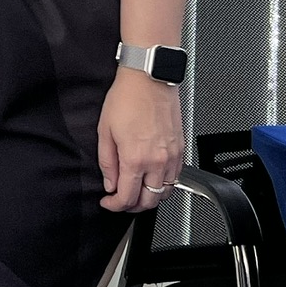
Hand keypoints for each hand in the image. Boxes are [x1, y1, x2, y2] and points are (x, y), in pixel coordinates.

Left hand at [97, 68, 182, 213]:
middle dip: (132, 206)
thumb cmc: (127, 98)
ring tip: (137, 192)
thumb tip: (110, 183)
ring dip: (150, 198)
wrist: (149, 79)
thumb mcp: (105, 131)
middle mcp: (157, 161)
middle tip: (121, 200)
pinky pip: (175, 178)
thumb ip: (107, 163)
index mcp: (135, 159)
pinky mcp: (180, 149)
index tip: (107, 202)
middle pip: (148, 201)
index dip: (114, 205)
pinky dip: (164, 185)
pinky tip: (153, 180)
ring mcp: (172, 156)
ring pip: (164, 193)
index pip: (127, 197)